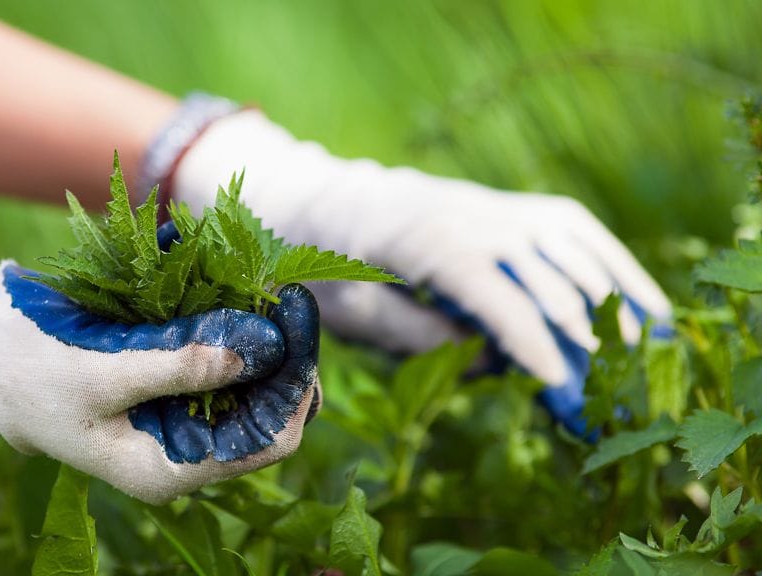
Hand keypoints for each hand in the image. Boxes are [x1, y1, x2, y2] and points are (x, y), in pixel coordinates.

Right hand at [0, 261, 320, 503]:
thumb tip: (261, 349)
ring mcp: (173, 406)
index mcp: (169, 466)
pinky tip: (225, 276)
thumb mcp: (101, 374)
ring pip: (247, 371)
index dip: (293, 382)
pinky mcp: (162, 370)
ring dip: (257, 326)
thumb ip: (182, 365)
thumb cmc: (21, 371)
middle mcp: (181, 443)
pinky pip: (213, 345)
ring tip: (258, 277)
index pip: (268, 438)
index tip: (296, 318)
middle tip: (284, 289)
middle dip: (280, 350)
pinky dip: (224, 312)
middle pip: (266, 403)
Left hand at [171, 110, 669, 435]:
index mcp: (424, 241)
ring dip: (612, 302)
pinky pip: (577, 231)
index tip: (560, 383)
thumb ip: (417, 337)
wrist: (334, 201)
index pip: (493, 293)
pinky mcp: (515, 208)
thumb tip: (489, 360)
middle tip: (609, 390)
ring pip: (575, 249)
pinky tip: (643, 304)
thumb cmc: (332, 263)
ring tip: (641, 355)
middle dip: (581, 335)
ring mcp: (499, 206)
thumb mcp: (353, 311)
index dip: (529, 340)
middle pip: (545, 275)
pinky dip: (615, 266)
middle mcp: (472, 215)